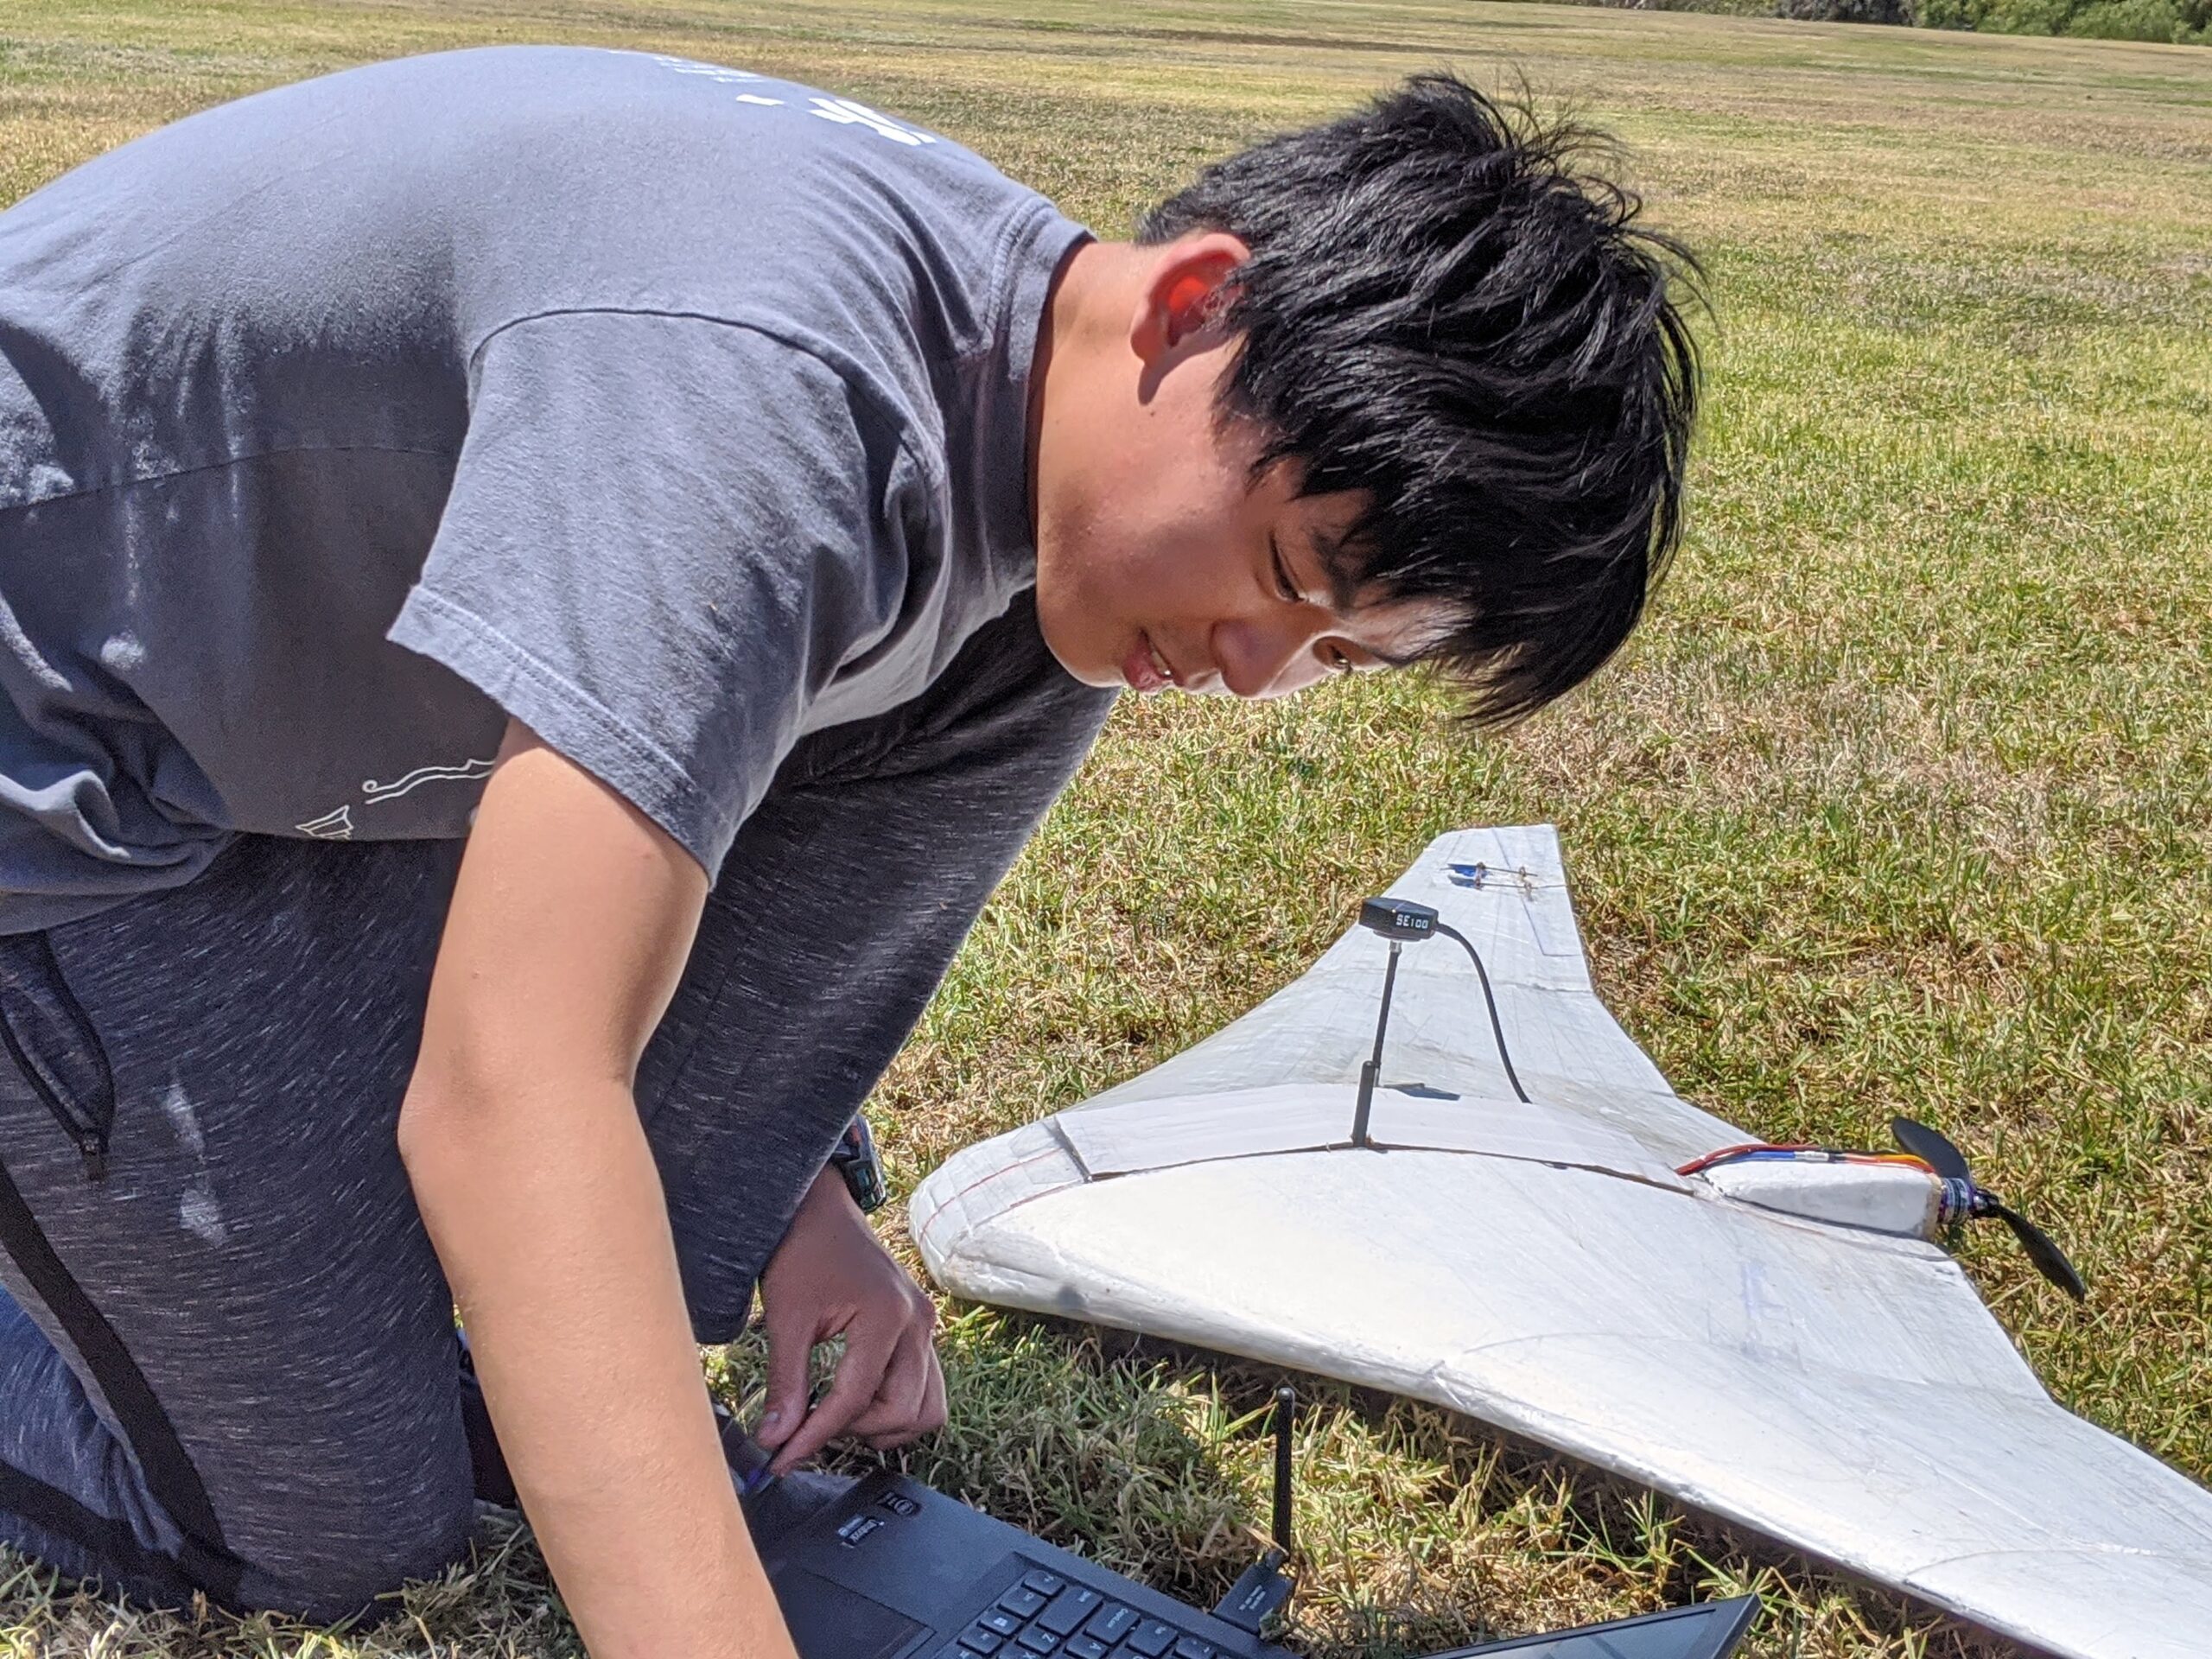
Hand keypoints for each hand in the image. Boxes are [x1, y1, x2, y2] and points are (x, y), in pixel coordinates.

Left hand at [754, 1166, 945, 1473]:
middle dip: (853, 1431)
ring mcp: (926, 1325)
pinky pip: (926, 1387)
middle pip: (903, 1411)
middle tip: (808, 1428)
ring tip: (837, 1417)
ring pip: (927, 1407)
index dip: (815, 1436)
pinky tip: (856, 1401)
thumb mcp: (786, 1317)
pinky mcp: (921, 1329)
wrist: (819, 1210)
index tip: (781, 1459)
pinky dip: (896, 1406)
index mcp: (887, 1315)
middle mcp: (918, 1322)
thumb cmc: (803, 1252)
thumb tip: (775, 1439)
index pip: (855, 1399)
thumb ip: (786, 1382)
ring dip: (884, 1425)